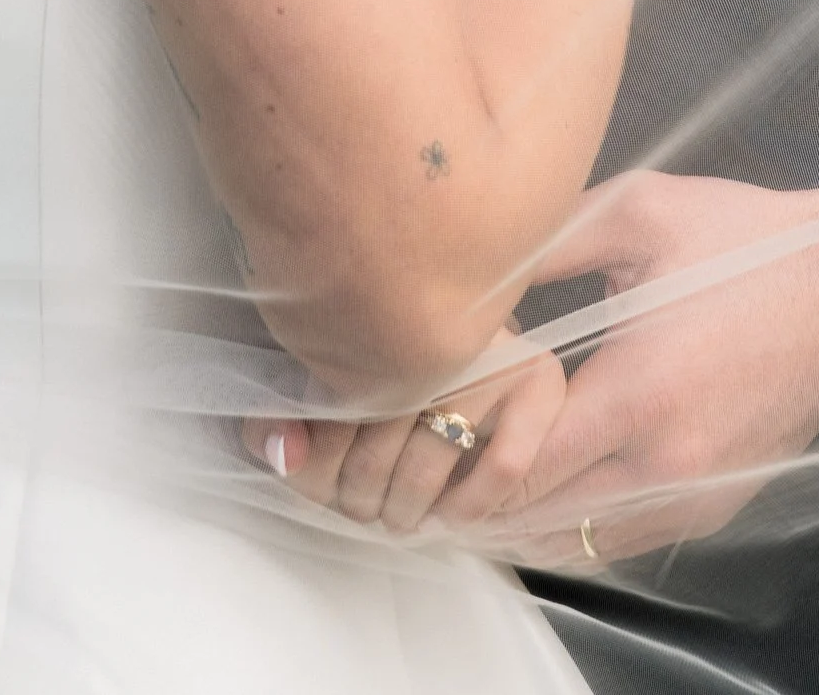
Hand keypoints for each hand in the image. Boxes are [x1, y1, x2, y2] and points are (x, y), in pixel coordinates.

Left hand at [240, 345, 571, 536]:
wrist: (474, 344)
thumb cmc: (381, 370)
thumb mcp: (320, 389)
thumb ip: (281, 422)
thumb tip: (282, 452)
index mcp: (377, 306)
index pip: (334, 403)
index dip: (318, 462)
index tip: (321, 477)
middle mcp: (439, 322)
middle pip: (381, 437)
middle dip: (361, 492)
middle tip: (361, 502)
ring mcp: (495, 348)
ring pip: (434, 458)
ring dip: (405, 507)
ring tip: (396, 511)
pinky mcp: (538, 380)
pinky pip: (504, 464)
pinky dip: (469, 504)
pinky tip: (448, 511)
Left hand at [476, 172, 818, 557]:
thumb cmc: (747, 240)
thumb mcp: (638, 212)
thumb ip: (548, 244)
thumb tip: (474, 272)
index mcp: (639, 391)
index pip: (521, 466)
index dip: (467, 454)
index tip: (435, 426)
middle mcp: (667, 461)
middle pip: (540, 519)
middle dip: (484, 495)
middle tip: (443, 458)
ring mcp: (696, 492)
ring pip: (581, 542)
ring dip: (527, 518)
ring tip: (489, 471)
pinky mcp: (718, 502)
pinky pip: (627, 538)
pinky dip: (581, 522)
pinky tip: (557, 480)